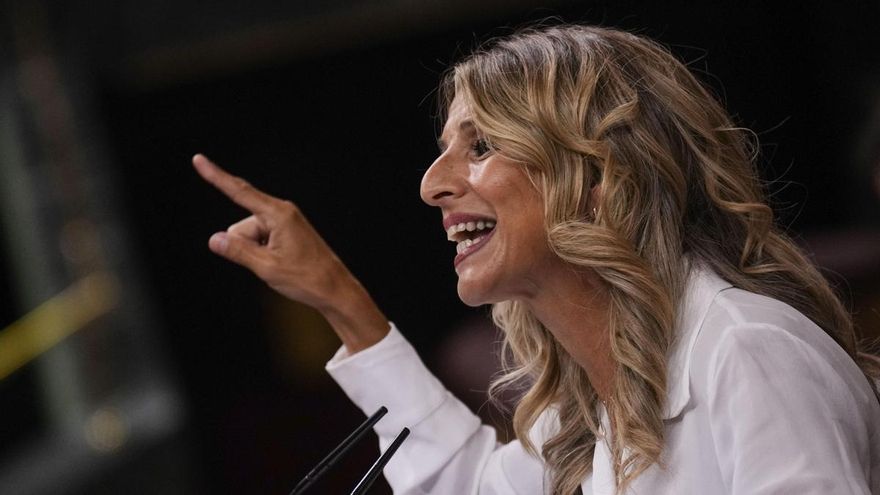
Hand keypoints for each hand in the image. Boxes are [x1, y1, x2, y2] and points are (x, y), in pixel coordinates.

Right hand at [193, 154, 388, 351]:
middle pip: (242, 226)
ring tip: (281, 265)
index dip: (216, 176)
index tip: (198, 159)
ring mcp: (285, 221)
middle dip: (245, 246)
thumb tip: (214, 239)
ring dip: (256, 251)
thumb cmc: (306, 278)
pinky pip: (261, 239)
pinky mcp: (287, 230)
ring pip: (249, 235)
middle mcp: (282, 212)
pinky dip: (263, 252)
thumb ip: (238, 251)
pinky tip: (283, 263)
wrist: (335, 289)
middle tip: (272, 264)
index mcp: (278, 214)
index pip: (239, 192)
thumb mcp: (266, 267)